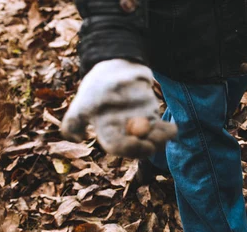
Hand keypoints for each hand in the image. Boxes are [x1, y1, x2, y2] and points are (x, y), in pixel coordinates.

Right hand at [61, 59, 176, 157]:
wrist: (115, 67)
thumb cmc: (98, 85)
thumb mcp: (83, 101)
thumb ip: (74, 120)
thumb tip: (74, 137)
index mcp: (107, 131)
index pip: (117, 146)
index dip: (128, 149)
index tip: (138, 144)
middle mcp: (124, 132)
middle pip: (137, 148)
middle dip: (147, 146)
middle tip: (154, 141)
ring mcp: (139, 125)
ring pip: (152, 140)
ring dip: (160, 140)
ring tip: (164, 133)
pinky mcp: (151, 117)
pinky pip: (162, 130)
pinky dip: (169, 131)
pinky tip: (173, 129)